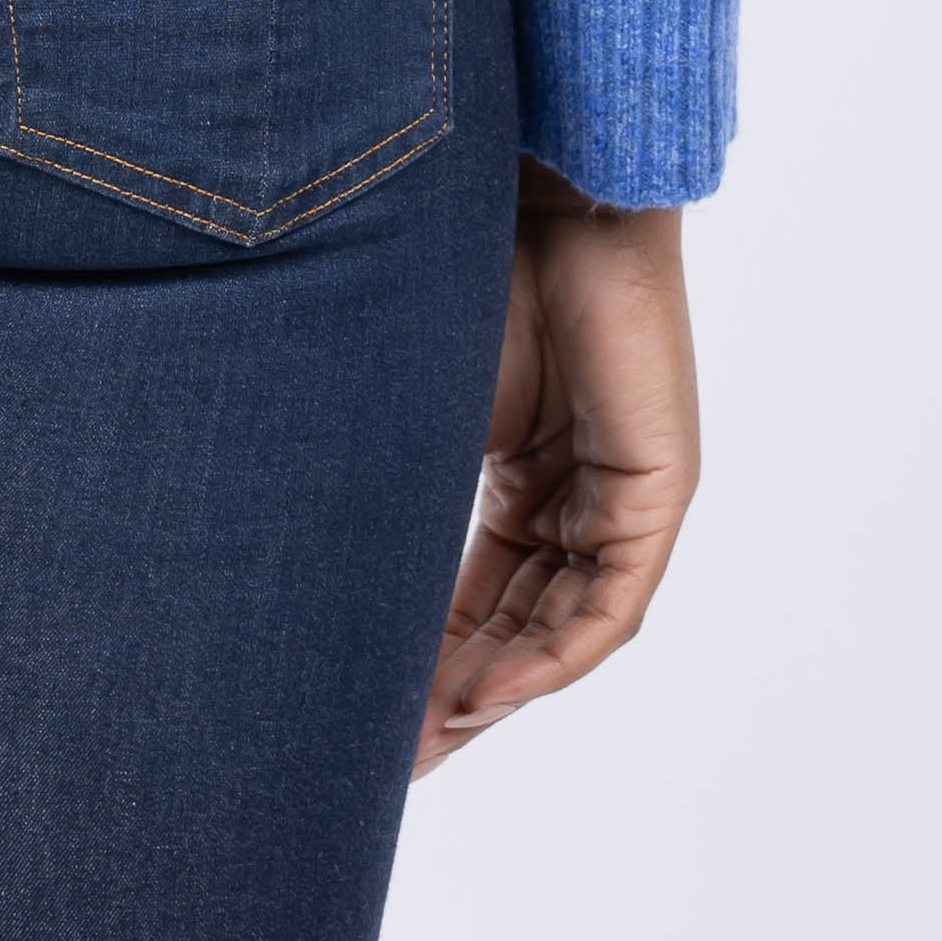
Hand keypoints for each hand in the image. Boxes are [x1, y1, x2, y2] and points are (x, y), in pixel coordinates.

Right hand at [415, 167, 699, 772]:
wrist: (546, 184)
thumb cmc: (467, 259)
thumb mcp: (417, 396)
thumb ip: (388, 473)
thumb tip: (283, 538)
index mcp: (525, 463)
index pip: (480, 588)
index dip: (428, 655)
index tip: (368, 718)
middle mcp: (579, 486)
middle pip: (523, 621)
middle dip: (457, 692)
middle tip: (392, 756)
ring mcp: (623, 489)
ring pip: (563, 625)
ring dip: (497, 688)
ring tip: (427, 739)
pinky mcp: (658, 486)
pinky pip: (610, 604)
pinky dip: (551, 655)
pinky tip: (487, 690)